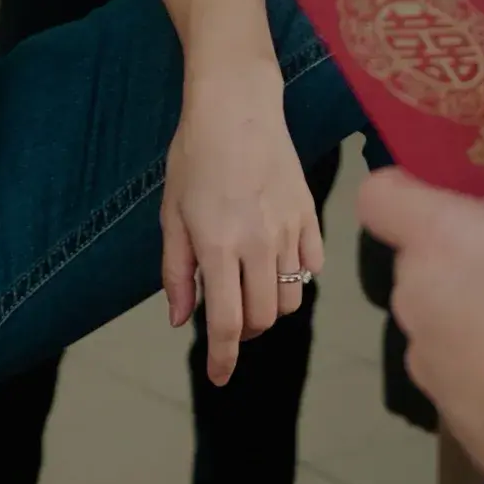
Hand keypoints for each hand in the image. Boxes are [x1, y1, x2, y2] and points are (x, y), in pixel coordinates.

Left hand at [162, 55, 323, 384]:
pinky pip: (313, 265)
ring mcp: (289, 229)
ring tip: (251, 292)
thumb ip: (177, 271)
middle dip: (245, 333)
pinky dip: (297, 277)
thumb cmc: (194, 156)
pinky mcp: (310, 214)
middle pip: (264, 318)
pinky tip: (277, 265)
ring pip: (292, 297)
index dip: (223, 358)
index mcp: (219, 246)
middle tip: (228, 322)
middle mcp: (258, 244)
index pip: (227, 324)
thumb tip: (181, 318)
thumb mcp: (171, 214)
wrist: (237, 106)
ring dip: (271, 309)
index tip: (219, 378)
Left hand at [358, 169, 483, 483]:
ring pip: (436, 304)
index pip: (379, 194)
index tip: (456, 202)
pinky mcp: (435, 401)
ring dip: (473, 303)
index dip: (408, 189)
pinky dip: (480, 352)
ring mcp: (419, 352)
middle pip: (419, 252)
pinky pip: (451, 352)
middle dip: (463, 250)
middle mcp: (414, 292)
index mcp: (443, 238)